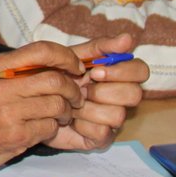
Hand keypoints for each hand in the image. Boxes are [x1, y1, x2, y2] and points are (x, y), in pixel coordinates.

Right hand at [0, 42, 85, 167]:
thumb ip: (25, 67)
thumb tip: (67, 61)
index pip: (42, 51)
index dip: (66, 57)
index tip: (77, 67)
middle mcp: (1, 87)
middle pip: (54, 80)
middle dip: (73, 90)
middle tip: (76, 97)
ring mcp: (8, 112)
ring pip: (57, 105)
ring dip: (67, 111)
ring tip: (62, 115)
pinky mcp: (17, 135)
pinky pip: (50, 127)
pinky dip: (54, 127)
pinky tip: (46, 127)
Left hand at [43, 34, 148, 150]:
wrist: (35, 99)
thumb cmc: (58, 75)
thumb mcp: (76, 55)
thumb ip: (102, 47)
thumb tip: (128, 38)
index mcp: (119, 74)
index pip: (141, 71)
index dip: (122, 71)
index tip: (95, 71)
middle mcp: (122, 97)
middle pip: (134, 95)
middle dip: (103, 91)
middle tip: (83, 89)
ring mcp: (113, 119)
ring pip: (118, 115)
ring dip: (89, 109)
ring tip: (73, 104)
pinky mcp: (102, 138)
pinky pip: (102, 132)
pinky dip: (82, 124)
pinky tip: (72, 120)